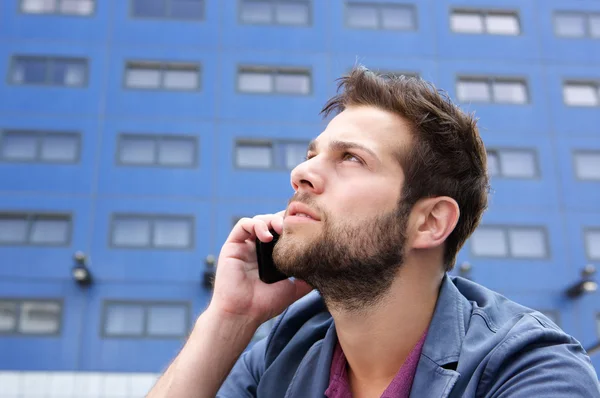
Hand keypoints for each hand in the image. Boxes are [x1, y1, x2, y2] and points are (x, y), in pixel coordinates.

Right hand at [208, 211, 312, 325]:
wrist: (243, 314)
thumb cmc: (265, 304)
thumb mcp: (293, 288)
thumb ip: (306, 277)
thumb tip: (325, 269)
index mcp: (271, 255)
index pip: (283, 231)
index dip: (293, 225)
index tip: (306, 226)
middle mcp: (258, 248)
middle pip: (272, 221)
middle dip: (284, 219)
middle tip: (295, 225)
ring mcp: (245, 245)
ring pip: (259, 220)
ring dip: (271, 220)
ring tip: (281, 229)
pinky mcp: (232, 245)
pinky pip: (242, 225)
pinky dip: (256, 224)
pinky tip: (266, 236)